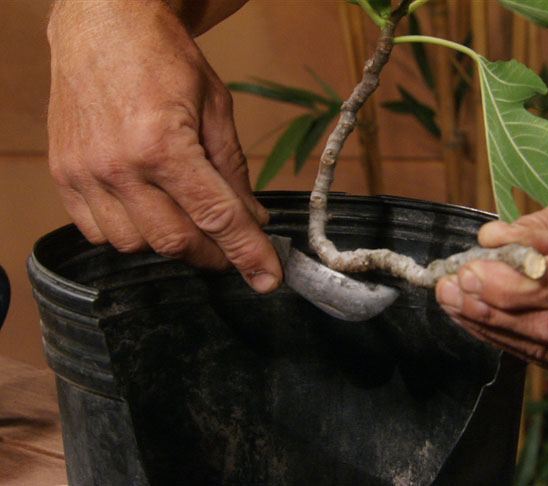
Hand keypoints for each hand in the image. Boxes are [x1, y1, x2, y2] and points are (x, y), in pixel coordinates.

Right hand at [47, 0, 280, 291]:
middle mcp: (118, 166)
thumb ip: (233, 170)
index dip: (247, 253)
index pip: (216, 217)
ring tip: (190, 220)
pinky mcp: (65, 176)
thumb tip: (253, 219)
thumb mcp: (216, 108)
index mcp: (163, 144)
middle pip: (176, 242)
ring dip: (171, 243)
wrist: (104, 26)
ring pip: (136, 246)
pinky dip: (131, 234)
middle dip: (214, 256)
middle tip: (234, 251)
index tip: (267, 278)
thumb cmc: (162, 58)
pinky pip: (99, 233)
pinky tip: (150, 212)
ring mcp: (85, 174)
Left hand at [436, 188, 547, 385]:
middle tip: (448, 289)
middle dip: (490, 308)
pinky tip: (485, 322)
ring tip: (455, 304)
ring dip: (493, 328)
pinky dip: (513, 342)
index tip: (466, 271)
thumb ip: (541, 225)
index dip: (508, 284)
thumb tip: (490, 240)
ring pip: (546, 350)